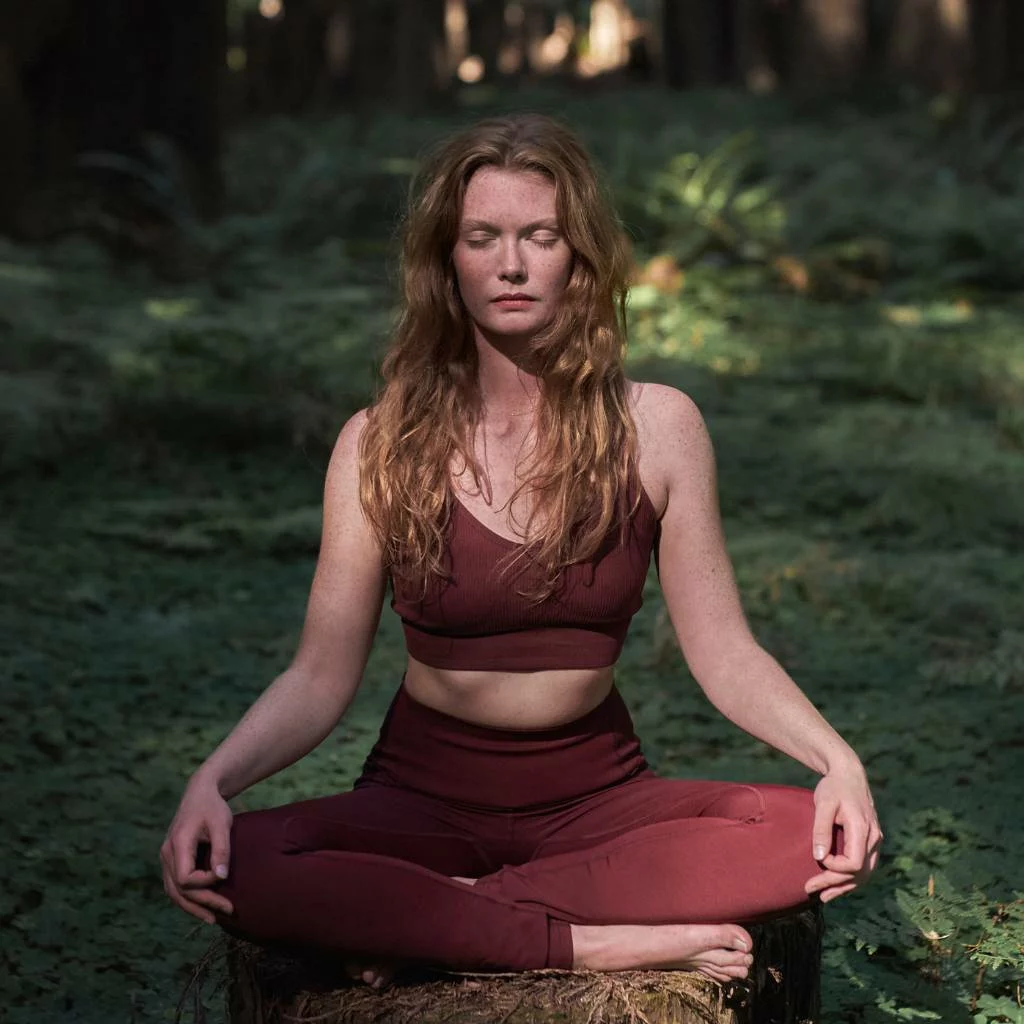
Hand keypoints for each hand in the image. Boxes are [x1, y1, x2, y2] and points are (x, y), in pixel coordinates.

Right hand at [160, 777, 234, 924]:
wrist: (200, 793)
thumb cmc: (213, 807)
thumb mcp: (221, 824)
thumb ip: (221, 849)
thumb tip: (221, 878)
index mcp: (177, 843)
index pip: (185, 877)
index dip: (204, 883)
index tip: (223, 875)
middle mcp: (166, 853)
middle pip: (178, 889)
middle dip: (202, 903)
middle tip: (228, 910)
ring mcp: (166, 858)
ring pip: (173, 891)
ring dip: (192, 907)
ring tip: (213, 918)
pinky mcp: (171, 860)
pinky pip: (174, 885)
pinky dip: (187, 898)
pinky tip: (202, 906)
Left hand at [804, 765, 881, 904]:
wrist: (849, 774)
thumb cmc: (834, 787)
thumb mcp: (823, 804)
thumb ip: (821, 830)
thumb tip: (820, 857)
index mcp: (863, 829)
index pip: (854, 864)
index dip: (835, 868)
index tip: (818, 858)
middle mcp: (874, 838)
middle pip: (860, 873)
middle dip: (835, 884)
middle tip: (809, 889)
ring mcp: (876, 840)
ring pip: (865, 873)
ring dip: (844, 886)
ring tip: (823, 896)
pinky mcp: (872, 841)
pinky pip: (865, 865)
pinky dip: (852, 877)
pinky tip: (837, 884)